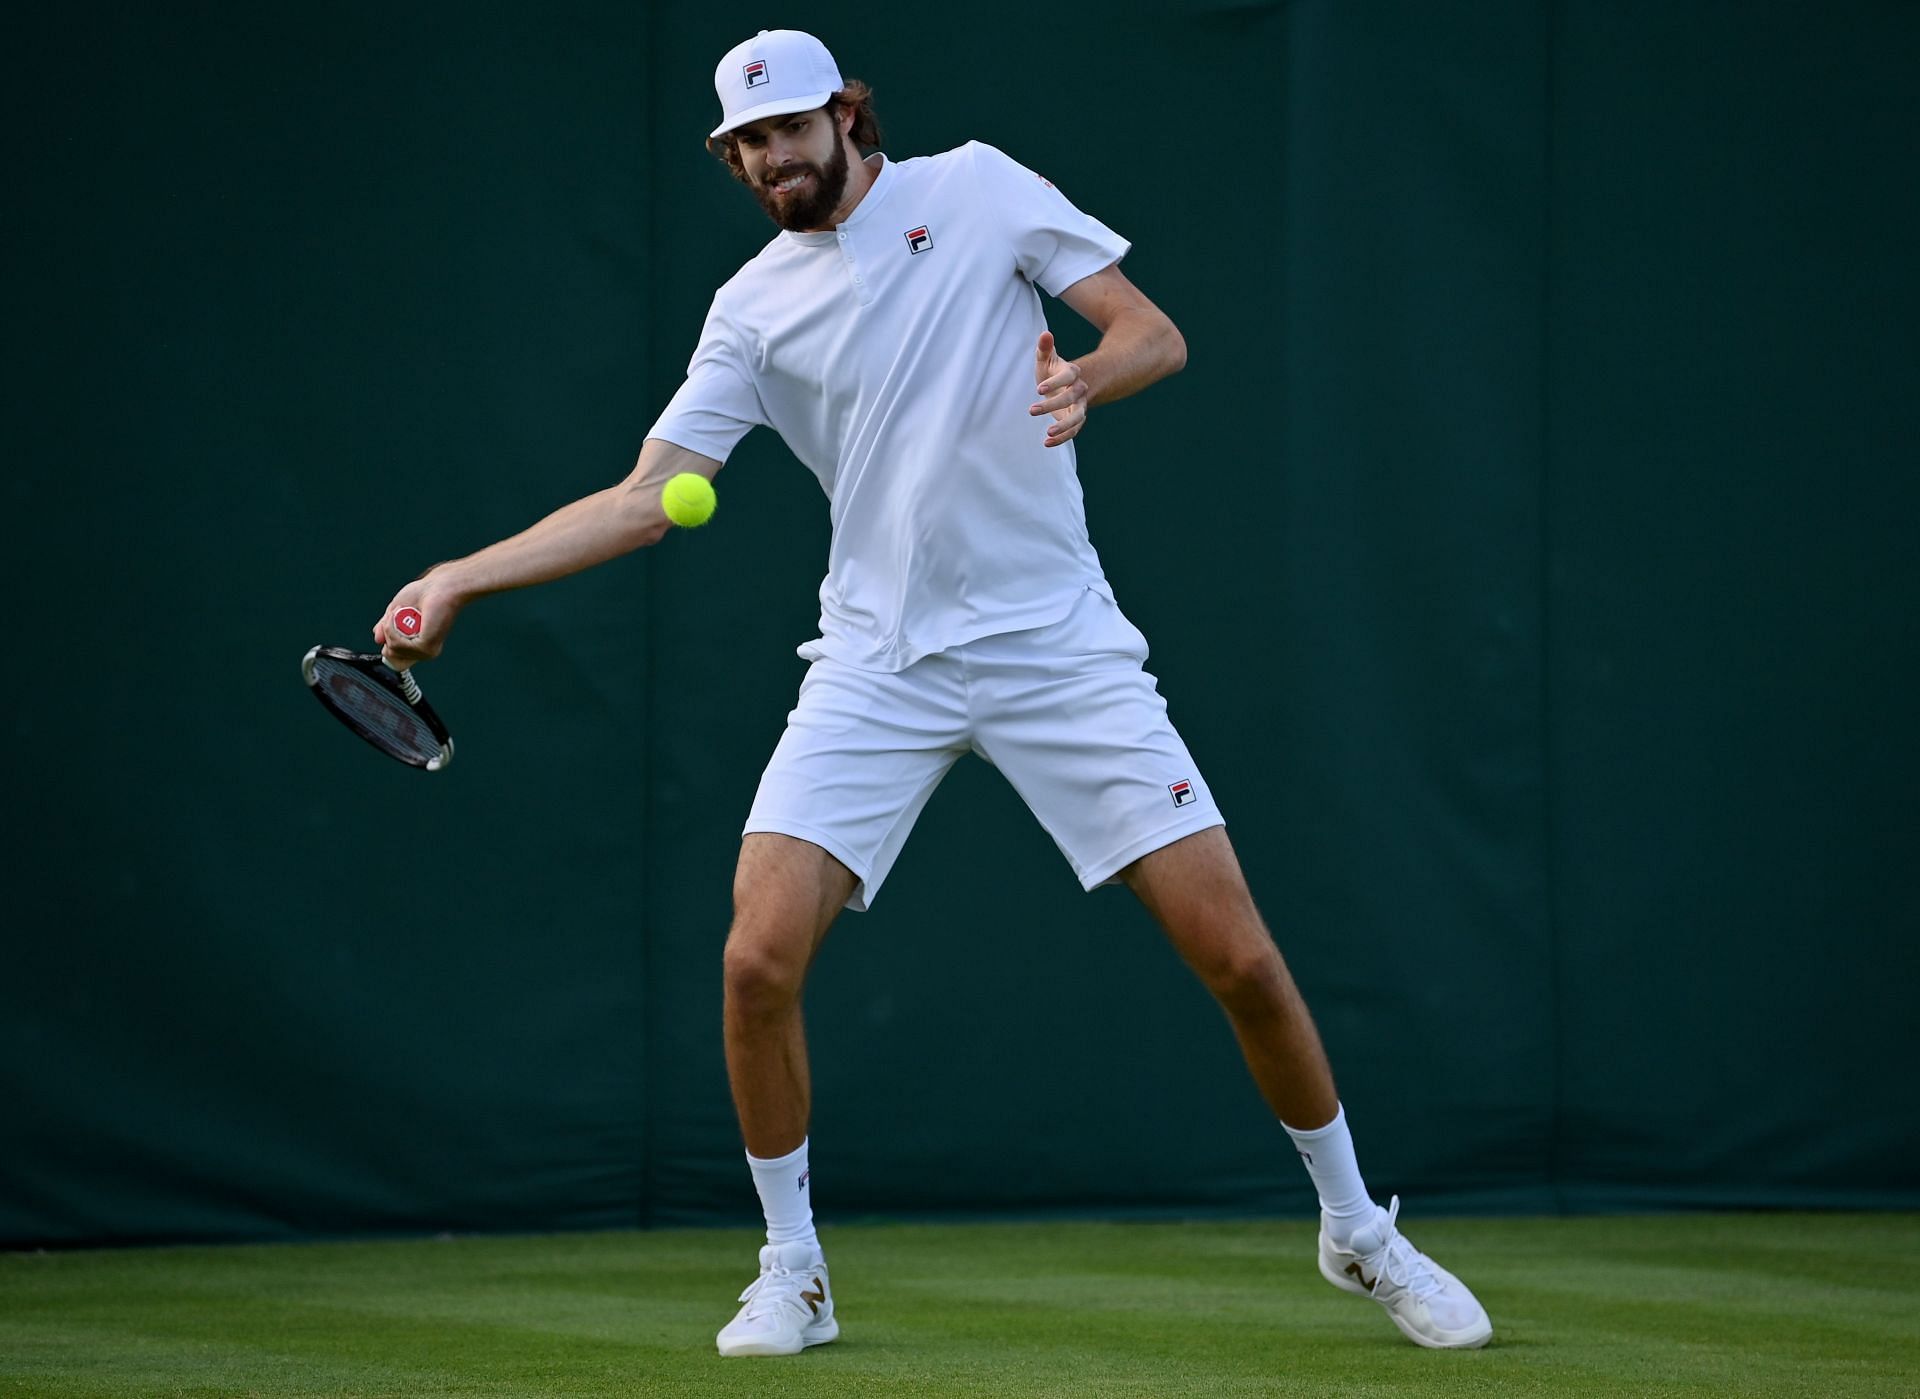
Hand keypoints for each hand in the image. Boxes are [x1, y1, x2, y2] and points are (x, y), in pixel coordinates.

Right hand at [372, 572, 462, 669]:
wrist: (439, 587)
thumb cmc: (423, 595)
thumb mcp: (395, 612)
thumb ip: (386, 627)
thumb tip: (378, 639)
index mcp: (418, 645)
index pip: (395, 662)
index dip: (387, 645)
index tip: (390, 625)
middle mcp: (423, 651)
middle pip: (390, 656)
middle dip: (387, 633)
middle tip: (396, 614)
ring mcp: (425, 651)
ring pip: (392, 649)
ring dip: (390, 627)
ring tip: (401, 610)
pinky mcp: (426, 647)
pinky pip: (397, 644)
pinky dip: (393, 628)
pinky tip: (402, 613)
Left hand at [1030, 330, 1089, 447]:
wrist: (1061, 388)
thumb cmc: (1050, 372)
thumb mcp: (1045, 360)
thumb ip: (1044, 348)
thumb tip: (1045, 334)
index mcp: (1072, 373)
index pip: (1069, 376)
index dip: (1056, 382)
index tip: (1038, 389)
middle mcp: (1079, 390)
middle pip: (1072, 397)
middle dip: (1053, 404)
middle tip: (1031, 410)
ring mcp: (1079, 406)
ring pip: (1077, 417)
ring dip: (1063, 426)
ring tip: (1047, 433)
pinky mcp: (1076, 420)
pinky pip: (1073, 431)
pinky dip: (1062, 438)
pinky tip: (1046, 442)